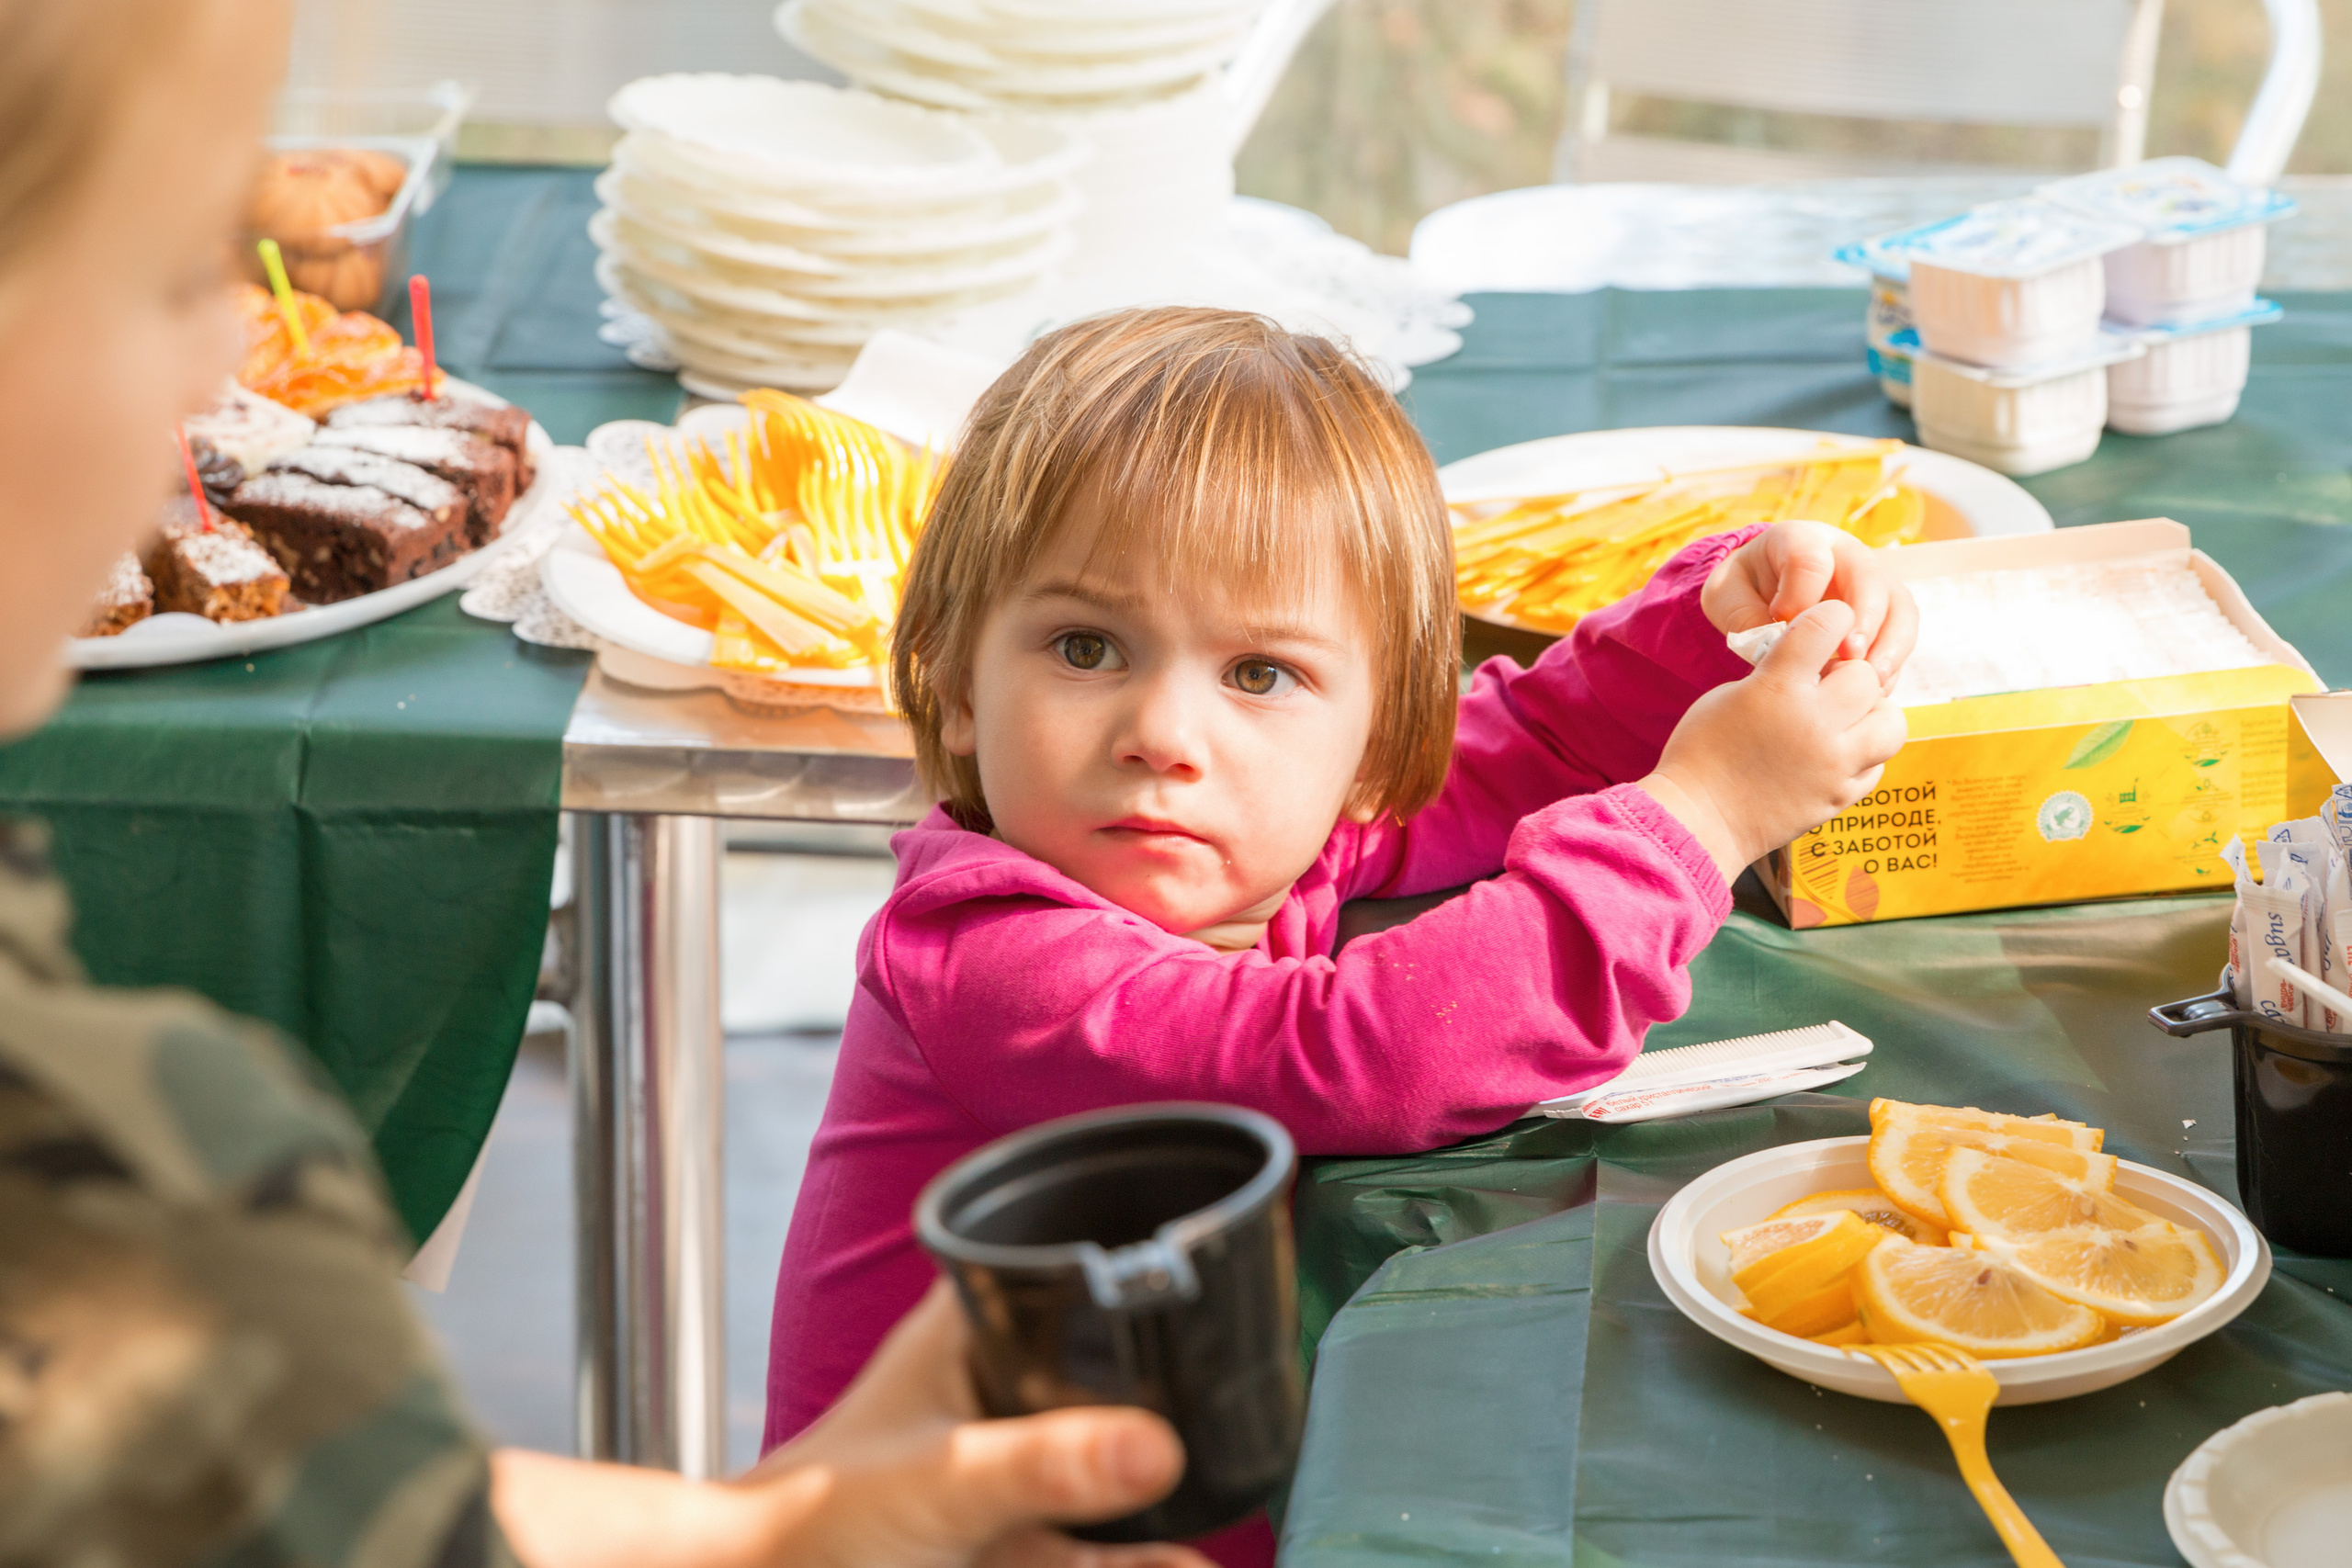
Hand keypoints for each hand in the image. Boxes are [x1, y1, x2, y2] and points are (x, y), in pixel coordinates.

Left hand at [750, 1283, 1207, 1567]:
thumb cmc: (805, 1524)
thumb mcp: (940, 1481)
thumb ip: (1044, 1464)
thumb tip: (1158, 1447)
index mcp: (972, 1334)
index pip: (1069, 1271)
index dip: (1139, 1272)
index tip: (1223, 1284)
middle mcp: (1000, 1395)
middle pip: (1112, 1375)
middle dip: (1178, 1396)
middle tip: (1255, 1405)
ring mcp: (1009, 1475)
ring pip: (1112, 1468)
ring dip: (1169, 1484)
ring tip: (1247, 1483)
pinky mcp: (1014, 1547)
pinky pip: (1101, 1553)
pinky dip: (1147, 1557)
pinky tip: (1199, 1561)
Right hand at [1639, 600, 1906, 882]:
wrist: (1696, 821)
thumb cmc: (1701, 753)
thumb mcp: (1731, 696)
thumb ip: (1778, 675)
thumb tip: (1818, 665)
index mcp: (1777, 689)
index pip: (1827, 626)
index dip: (1830, 618)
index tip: (1825, 624)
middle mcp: (1814, 724)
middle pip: (1866, 676)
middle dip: (1849, 673)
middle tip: (1826, 684)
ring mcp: (1833, 766)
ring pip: (1891, 722)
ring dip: (1872, 714)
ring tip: (1845, 720)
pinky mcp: (1840, 798)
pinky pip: (1876, 766)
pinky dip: (1862, 755)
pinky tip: (1834, 754)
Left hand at [1702, 520, 1918, 686]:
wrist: (1762, 591)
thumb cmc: (1742, 590)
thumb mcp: (1725, 596)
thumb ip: (1742, 617)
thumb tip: (1775, 648)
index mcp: (1799, 539)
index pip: (1810, 557)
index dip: (1800, 593)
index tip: (1780, 620)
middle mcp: (1844, 554)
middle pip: (1868, 576)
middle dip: (1862, 618)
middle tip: (1847, 656)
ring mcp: (1870, 582)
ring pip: (1897, 605)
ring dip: (1889, 643)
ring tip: (1871, 680)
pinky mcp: (1885, 612)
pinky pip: (1902, 633)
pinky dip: (1893, 661)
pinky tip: (1875, 691)